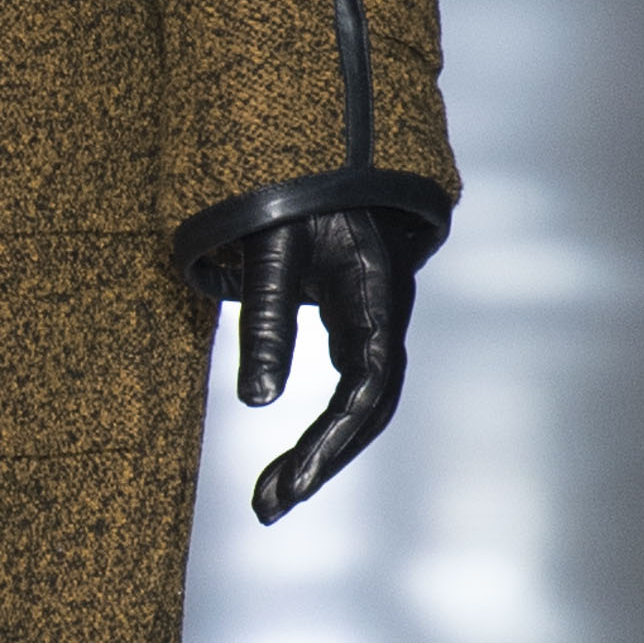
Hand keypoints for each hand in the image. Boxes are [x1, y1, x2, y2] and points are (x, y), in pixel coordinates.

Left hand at [221, 209, 418, 525]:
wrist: (321, 136)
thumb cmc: (293, 185)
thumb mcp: (270, 245)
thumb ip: (265, 319)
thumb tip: (258, 402)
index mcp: (376, 298)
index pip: (364, 390)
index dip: (330, 444)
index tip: (288, 488)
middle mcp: (385, 314)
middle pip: (368, 408)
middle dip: (322, 462)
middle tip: (267, 506)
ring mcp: (373, 317)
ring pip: (362, 401)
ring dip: (322, 451)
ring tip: (270, 496)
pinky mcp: (354, 316)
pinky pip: (349, 384)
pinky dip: (321, 425)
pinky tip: (292, 455)